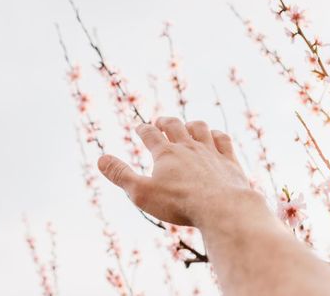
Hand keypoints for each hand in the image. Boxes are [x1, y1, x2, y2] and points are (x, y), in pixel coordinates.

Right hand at [97, 117, 250, 227]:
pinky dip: (216, 136)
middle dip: (165, 122)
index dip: (142, 129)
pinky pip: (223, 140)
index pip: (149, 134)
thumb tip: (100, 159)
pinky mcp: (229, 161)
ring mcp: (211, 152)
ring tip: (187, 126)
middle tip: (160, 122)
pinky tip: (214, 138)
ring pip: (200, 128)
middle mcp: (188, 146)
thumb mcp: (141, 193)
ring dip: (191, 125)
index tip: (139, 127)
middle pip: (175, 125)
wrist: (222, 207)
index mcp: (165, 153)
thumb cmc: (178, 203)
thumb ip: (120, 175)